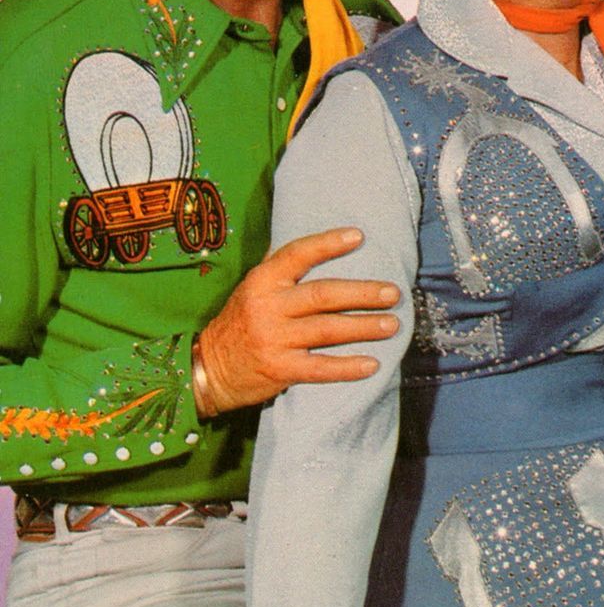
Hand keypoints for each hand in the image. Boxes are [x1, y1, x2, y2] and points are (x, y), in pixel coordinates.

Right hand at [195, 227, 399, 413]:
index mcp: (263, 281)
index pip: (298, 254)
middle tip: (392, 292)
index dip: (329, 244)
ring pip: (328, 329)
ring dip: (364, 326)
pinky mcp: (280, 369)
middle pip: (323, 295)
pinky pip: (321, 368)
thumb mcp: (252, 289)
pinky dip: (348, 367)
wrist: (208, 369)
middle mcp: (268, 306)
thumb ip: (280, 270)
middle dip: (362, 293)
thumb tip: (320, 245)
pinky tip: (372, 364)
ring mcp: (274, 339)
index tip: (359, 236)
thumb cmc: (239, 323)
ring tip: (392, 324)